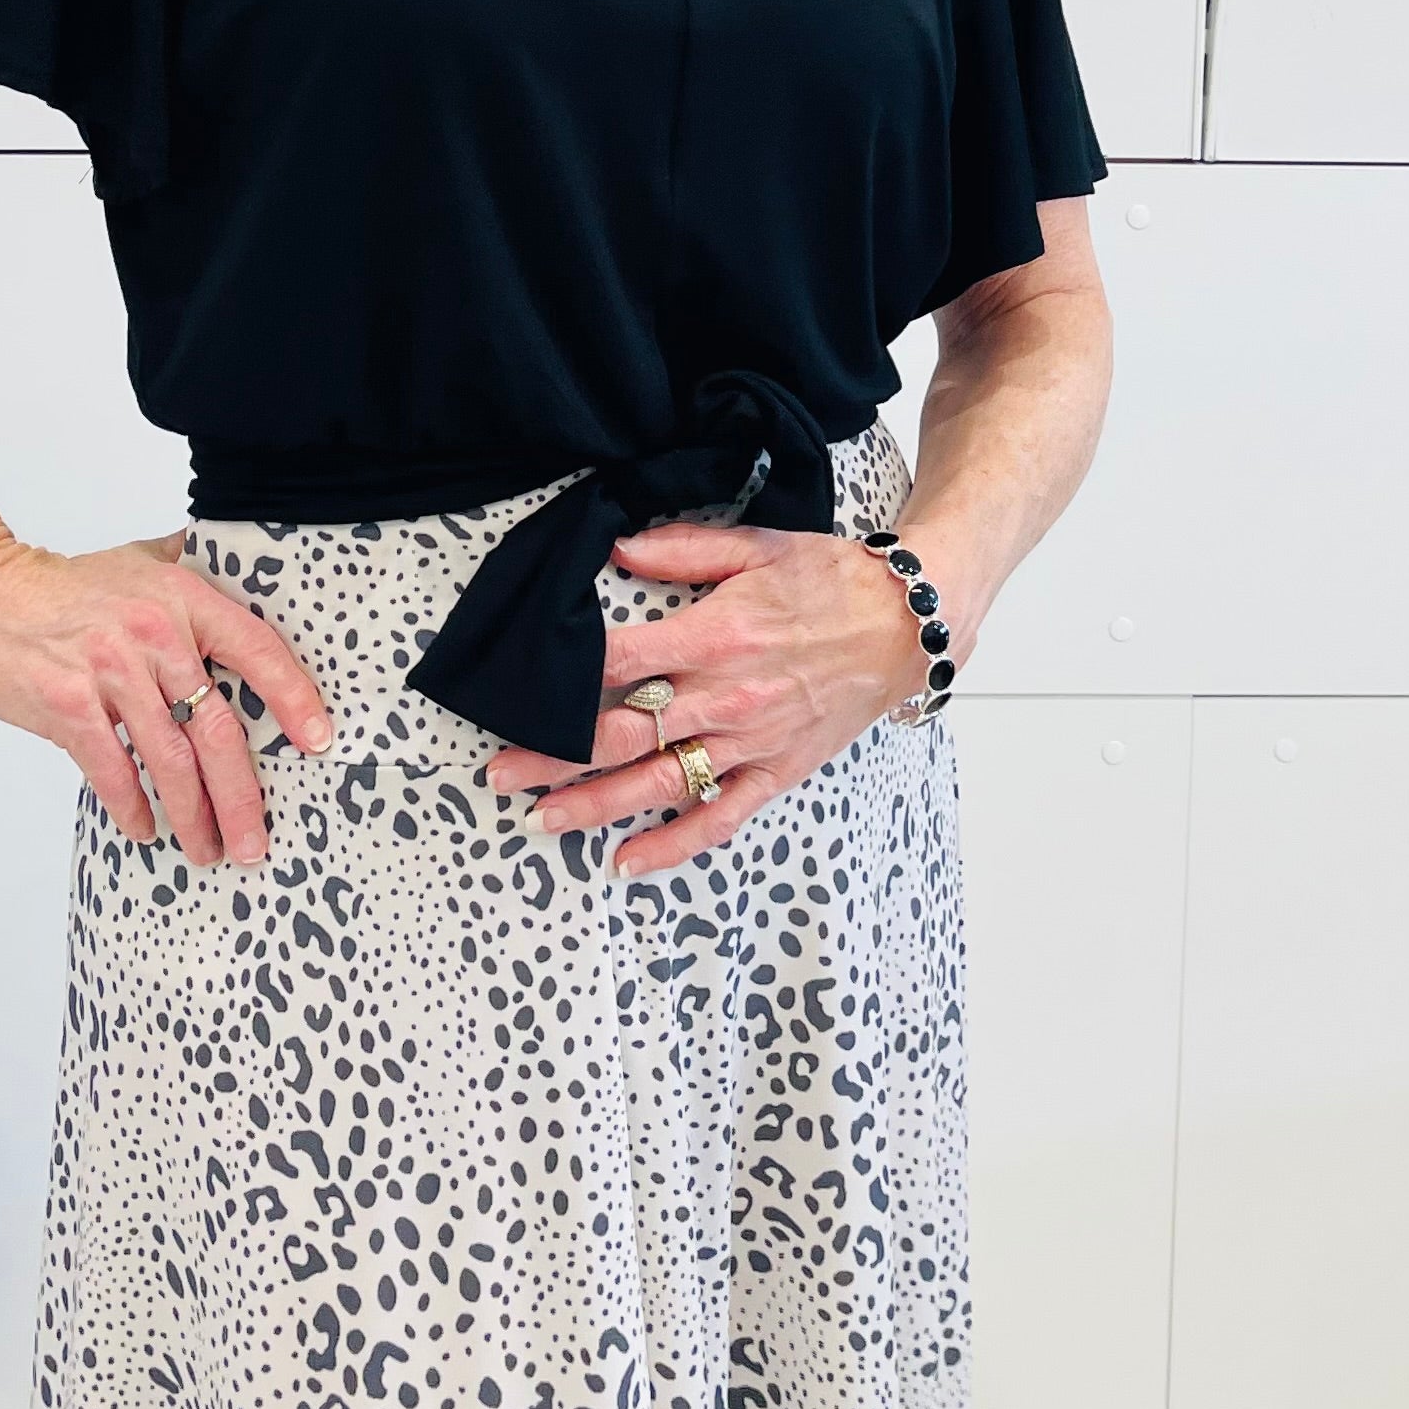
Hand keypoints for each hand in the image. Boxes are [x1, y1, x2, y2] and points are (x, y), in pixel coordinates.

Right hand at [0, 531, 333, 866]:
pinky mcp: (68, 707)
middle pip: (217, 728)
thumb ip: (186, 565)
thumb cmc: (60, 586)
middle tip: (255, 841)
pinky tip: (145, 829)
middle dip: (242, 797)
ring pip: (170, 760)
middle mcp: (153, 636)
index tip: (318, 739)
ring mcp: (110, 674)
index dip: (293, 697)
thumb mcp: (137, 561)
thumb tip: (233, 562)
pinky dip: (132, 807)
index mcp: (180, 599)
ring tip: (208, 850)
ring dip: (193, 815)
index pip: (256, 649)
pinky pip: (113, 771)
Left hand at [482, 520, 948, 876]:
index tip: (517, 690)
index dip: (564, 679)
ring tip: (542, 819)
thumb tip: (617, 550)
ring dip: (595, 806)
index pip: (619, 662)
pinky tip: (627, 862)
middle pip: (622, 734)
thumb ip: (682, 551)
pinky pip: (719, 818)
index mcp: (714, 636)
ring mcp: (750, 741)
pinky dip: (672, 846)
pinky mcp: (776, 772)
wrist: (908, 624)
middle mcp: (725, 696)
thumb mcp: (756, 546)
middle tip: (500, 771)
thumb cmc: (831, 580)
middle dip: (555, 755)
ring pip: (658, 784)